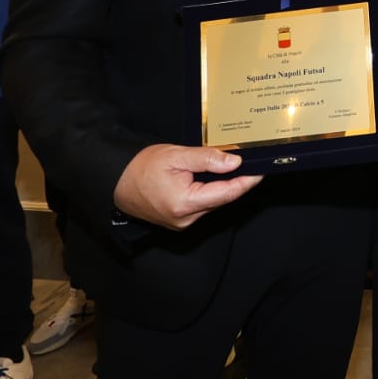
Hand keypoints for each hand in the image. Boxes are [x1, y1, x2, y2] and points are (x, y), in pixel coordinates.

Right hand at [112, 143, 261, 230]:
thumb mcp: (176, 156)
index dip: (248, 181)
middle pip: (223, 198)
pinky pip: (203, 205)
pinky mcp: (180, 221)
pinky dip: (209, 191)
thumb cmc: (141, 167)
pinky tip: (210, 177)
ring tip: (228, 166)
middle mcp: (186, 218)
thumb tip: (235, 163)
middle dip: (236, 180)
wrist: (116, 182)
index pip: (228, 193)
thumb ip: (207, 159)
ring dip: (222, 186)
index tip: (262, 170)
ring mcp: (182, 223)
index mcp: (185, 203)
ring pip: (213, 202)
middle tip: (249, 162)